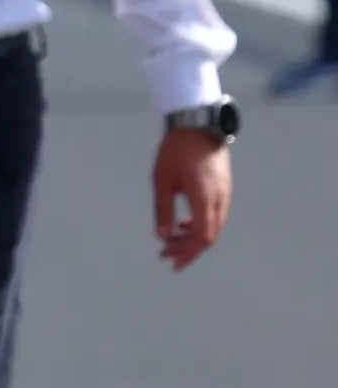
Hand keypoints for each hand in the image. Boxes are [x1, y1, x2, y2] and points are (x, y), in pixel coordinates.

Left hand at [154, 125, 231, 269]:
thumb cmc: (176, 150)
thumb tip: (162, 237)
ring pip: (212, 227)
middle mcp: (219, 200)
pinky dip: (199, 225)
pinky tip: (182, 225)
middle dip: (187, 249)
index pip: (202, 237)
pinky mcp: (223, 189)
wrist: (198, 124)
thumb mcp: (162, 179)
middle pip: (208, 236)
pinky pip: (214, 216)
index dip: (188, 253)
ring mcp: (224, 194)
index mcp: (204, 198)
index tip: (172, 262)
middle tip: (165, 254)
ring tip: (170, 242)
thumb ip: (163, 210)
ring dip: (193, 238)